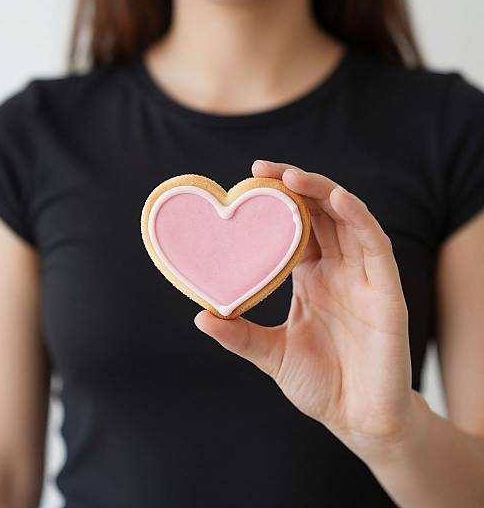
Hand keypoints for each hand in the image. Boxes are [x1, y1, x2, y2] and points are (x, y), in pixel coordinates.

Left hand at [194, 160, 415, 457]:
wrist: (356, 419)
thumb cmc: (318, 383)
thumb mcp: (271, 353)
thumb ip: (239, 334)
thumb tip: (199, 315)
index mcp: (312, 278)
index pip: (299, 227)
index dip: (279, 202)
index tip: (250, 179)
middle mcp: (338, 271)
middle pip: (322, 214)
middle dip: (297, 187)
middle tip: (264, 169)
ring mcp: (364, 279)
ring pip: (349, 221)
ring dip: (325, 194)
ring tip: (294, 178)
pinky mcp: (387, 293)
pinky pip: (377, 248)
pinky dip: (360, 221)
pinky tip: (340, 201)